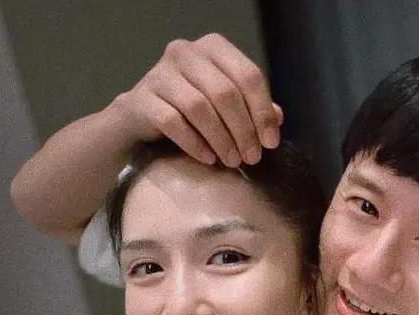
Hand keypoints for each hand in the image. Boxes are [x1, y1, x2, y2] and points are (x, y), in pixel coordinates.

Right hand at [112, 33, 282, 167]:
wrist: (140, 117)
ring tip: (232, 161)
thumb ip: (251, 106)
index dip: (263, 112)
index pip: (248, 76)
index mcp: (213, 48)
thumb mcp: (224, 104)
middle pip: (225, 93)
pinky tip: (208, 159)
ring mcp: (160, 73)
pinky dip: (195, 144)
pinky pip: (173, 122)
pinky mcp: (142, 98)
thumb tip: (278, 117)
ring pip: (199, 107)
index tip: (271, 143)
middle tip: (252, 158)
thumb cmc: (190, 110)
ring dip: (221, 139)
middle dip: (243, 130)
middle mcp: (185, 52)